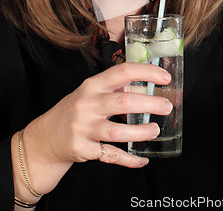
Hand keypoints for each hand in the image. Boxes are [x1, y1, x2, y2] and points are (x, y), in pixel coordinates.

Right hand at [16, 63, 171, 196]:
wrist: (47, 137)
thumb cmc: (77, 110)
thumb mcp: (93, 93)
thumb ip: (118, 89)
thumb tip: (149, 85)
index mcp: (92, 85)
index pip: (122, 72)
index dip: (146, 72)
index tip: (165, 77)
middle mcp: (87, 104)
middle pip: (123, 102)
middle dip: (150, 104)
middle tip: (167, 106)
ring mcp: (83, 128)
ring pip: (118, 132)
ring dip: (141, 132)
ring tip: (155, 130)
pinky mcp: (83, 149)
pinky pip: (111, 156)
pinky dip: (129, 160)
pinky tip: (142, 159)